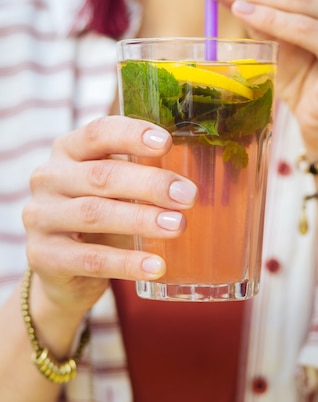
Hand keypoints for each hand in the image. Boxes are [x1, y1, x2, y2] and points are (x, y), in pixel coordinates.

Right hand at [23, 116, 197, 318]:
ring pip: (95, 214)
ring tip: (178, 226)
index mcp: (68, 150)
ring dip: (141, 219)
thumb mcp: (112, 187)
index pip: (98, 132)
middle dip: (150, 184)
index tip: (167, 142)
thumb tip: (193, 174)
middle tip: (188, 195)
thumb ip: (139, 172)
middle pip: (102, 175)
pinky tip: (156, 265)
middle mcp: (48, 178)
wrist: (61, 269)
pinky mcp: (43, 256)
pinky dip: (127, 263)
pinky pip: (91, 259)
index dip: (132, 135)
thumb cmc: (99, 214)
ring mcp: (40, 217)